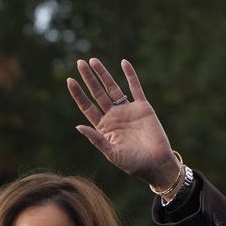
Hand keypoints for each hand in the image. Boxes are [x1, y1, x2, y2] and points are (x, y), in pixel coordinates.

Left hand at [67, 58, 180, 189]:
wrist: (156, 164)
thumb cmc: (133, 163)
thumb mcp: (111, 153)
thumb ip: (96, 139)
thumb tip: (78, 126)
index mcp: (104, 128)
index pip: (87, 107)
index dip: (78, 94)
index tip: (69, 81)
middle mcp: (114, 117)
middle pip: (98, 93)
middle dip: (89, 79)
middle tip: (79, 63)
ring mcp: (128, 111)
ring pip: (113, 88)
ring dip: (104, 74)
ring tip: (93, 61)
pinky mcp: (143, 107)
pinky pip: (136, 88)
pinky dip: (130, 75)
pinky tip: (124, 63)